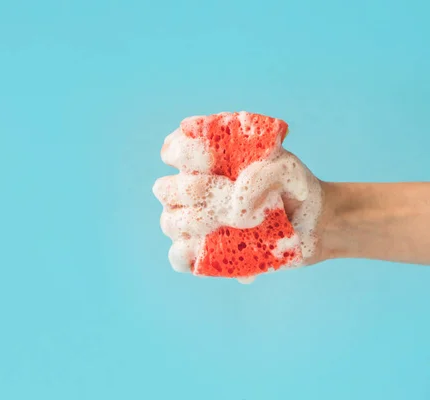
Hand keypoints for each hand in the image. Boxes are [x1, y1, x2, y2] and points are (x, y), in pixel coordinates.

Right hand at [153, 112, 323, 282]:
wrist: (311, 222)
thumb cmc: (292, 188)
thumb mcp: (286, 170)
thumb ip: (263, 174)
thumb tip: (236, 203)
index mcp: (204, 161)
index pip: (172, 149)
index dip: (184, 152)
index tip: (212, 158)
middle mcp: (191, 190)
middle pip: (165, 189)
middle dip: (195, 191)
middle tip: (230, 197)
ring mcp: (194, 223)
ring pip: (170, 222)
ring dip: (199, 222)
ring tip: (237, 223)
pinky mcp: (203, 254)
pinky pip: (178, 257)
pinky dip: (191, 253)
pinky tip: (216, 247)